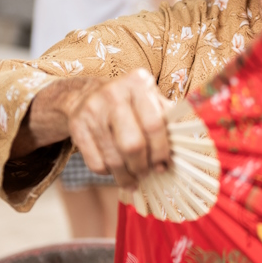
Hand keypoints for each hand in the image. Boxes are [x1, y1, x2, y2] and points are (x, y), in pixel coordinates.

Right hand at [16, 69, 170, 189]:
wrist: (85, 94)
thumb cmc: (130, 102)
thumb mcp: (150, 100)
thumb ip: (168, 119)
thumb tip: (184, 148)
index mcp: (138, 83)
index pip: (154, 124)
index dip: (161, 150)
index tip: (165, 164)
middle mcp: (113, 93)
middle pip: (132, 144)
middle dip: (143, 166)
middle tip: (148, 173)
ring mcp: (92, 110)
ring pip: (113, 158)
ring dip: (127, 176)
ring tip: (134, 179)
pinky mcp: (77, 126)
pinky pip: (95, 163)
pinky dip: (108, 173)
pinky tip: (115, 170)